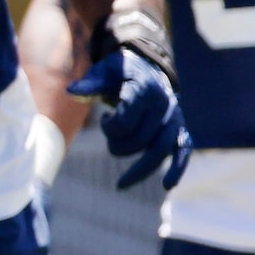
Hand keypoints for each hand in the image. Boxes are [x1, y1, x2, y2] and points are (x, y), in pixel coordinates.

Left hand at [67, 49, 191, 190]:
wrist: (146, 68)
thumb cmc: (119, 73)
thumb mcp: (103, 72)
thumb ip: (91, 84)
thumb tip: (72, 91)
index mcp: (144, 89)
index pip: (125, 120)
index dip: (109, 127)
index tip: (104, 119)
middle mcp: (163, 104)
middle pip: (141, 139)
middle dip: (119, 146)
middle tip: (109, 140)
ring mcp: (174, 117)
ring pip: (161, 149)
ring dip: (140, 169)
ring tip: (121, 185)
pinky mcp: (180, 128)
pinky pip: (183, 150)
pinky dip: (178, 168)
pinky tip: (168, 186)